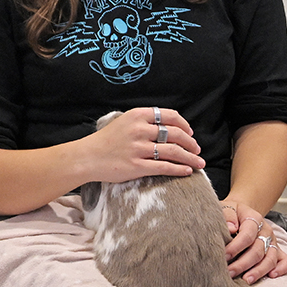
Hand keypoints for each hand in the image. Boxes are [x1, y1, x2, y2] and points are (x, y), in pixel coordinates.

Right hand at [84, 107, 202, 183]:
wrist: (86, 157)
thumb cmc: (105, 141)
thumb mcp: (123, 122)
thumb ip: (143, 122)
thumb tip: (170, 129)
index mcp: (136, 116)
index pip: (170, 116)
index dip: (184, 125)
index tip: (190, 133)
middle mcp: (138, 130)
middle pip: (176, 134)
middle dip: (191, 143)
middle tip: (197, 150)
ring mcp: (138, 148)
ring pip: (174, 152)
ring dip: (191, 158)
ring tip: (199, 163)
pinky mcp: (137, 166)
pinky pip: (165, 167)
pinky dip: (180, 169)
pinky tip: (187, 171)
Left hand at [223, 199, 286, 282]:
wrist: (241, 212)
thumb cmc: (232, 213)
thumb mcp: (226, 208)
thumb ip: (227, 216)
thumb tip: (231, 227)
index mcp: (254, 219)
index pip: (247, 235)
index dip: (236, 247)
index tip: (224, 256)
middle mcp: (265, 231)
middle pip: (258, 250)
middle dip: (243, 264)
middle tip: (230, 272)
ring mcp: (272, 241)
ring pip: (270, 258)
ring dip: (258, 271)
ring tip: (246, 280)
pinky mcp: (277, 250)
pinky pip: (286, 261)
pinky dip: (281, 269)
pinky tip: (270, 276)